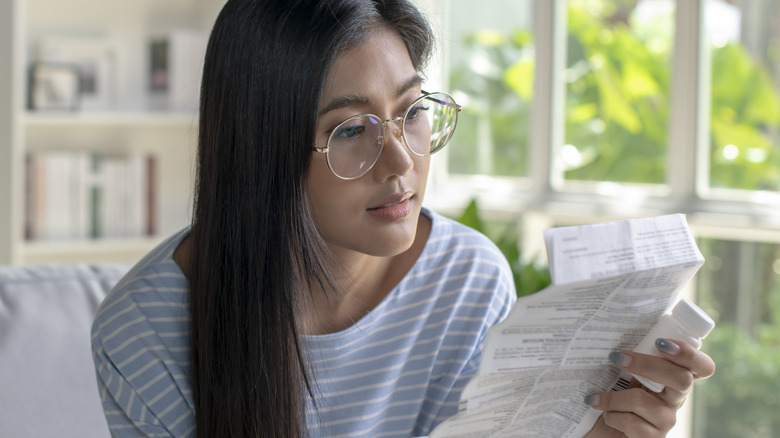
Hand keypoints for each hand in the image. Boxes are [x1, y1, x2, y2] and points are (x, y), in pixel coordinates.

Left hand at [582, 338, 715, 436]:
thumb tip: (610, 328)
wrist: (600, 428)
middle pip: (681, 379)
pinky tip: (606, 416)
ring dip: (613, 398)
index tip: (661, 342)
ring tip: (596, 399)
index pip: (702, 366)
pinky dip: (613, 416)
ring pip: (644, 401)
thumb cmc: (611, 394)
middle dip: (646, 364)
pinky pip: (634, 424)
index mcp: (673, 378)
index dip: (689, 354)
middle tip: (616, 357)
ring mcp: (667, 421)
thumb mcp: (623, 372)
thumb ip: (629, 355)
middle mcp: (676, 399)